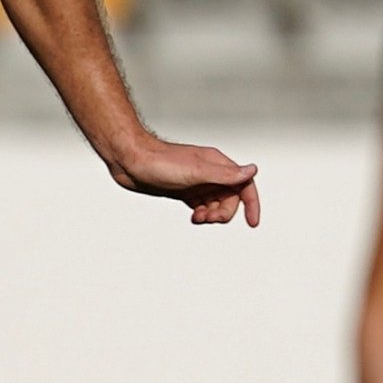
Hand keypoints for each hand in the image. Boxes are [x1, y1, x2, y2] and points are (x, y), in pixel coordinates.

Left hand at [112, 132, 262, 226]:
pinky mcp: (184, 190)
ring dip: (211, 215)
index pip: (244, 184)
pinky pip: (201, 206)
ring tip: (196, 218)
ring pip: (216, 204)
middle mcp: (210, 172)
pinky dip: (201, 214)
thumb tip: (252, 170)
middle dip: (224, 213)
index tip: (252, 222)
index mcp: (217, 164)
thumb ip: (225, 174)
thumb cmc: (159, 162)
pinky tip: (193, 217)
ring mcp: (197, 182)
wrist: (129, 161)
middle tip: (207, 218)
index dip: (252, 203)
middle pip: (230, 199)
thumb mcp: (195, 171)